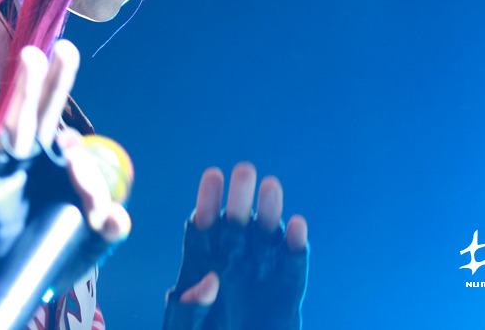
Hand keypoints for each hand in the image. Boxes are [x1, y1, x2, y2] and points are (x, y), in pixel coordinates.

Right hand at [0, 41, 129, 327]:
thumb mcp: (87, 245)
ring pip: (17, 123)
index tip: (87, 190)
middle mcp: (32, 157)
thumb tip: (120, 216)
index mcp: (57, 165)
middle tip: (67, 48)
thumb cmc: (46, 256)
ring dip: (24, 90)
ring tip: (32, 56)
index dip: (83, 163)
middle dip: (55, 81)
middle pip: (45, 112)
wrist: (4, 283)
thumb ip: (107, 229)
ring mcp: (7, 167)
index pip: (73, 148)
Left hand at [164, 162, 308, 329]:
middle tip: (244, 169)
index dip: (208, 199)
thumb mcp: (187, 327)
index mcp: (204, 259)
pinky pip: (294, 260)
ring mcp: (263, 267)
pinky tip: (297, 225)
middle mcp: (235, 255)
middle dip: (240, 195)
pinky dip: (297, 244)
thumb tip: (209, 281)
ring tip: (270, 186)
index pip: (204, 224)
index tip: (213, 176)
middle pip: (236, 221)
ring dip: (269, 210)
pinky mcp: (289, 284)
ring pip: (267, 232)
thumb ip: (191, 305)